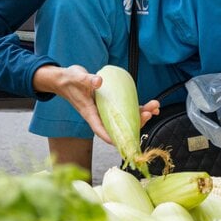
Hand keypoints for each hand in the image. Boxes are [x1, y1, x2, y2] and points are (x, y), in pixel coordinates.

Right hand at [32, 64, 159, 144]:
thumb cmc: (70, 80)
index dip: (114, 138)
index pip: (102, 130)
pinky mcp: (111, 103)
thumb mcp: (77, 78)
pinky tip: (150, 106)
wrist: (66, 78)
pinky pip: (126, 109)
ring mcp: (106, 110)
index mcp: (90, 113)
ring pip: (126, 118)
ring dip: (142, 115)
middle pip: (120, 125)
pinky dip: (139, 109)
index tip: (126, 142)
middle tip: (150, 114)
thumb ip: (88, 80)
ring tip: (155, 108)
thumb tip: (99, 81)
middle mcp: (100, 115)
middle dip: (137, 122)